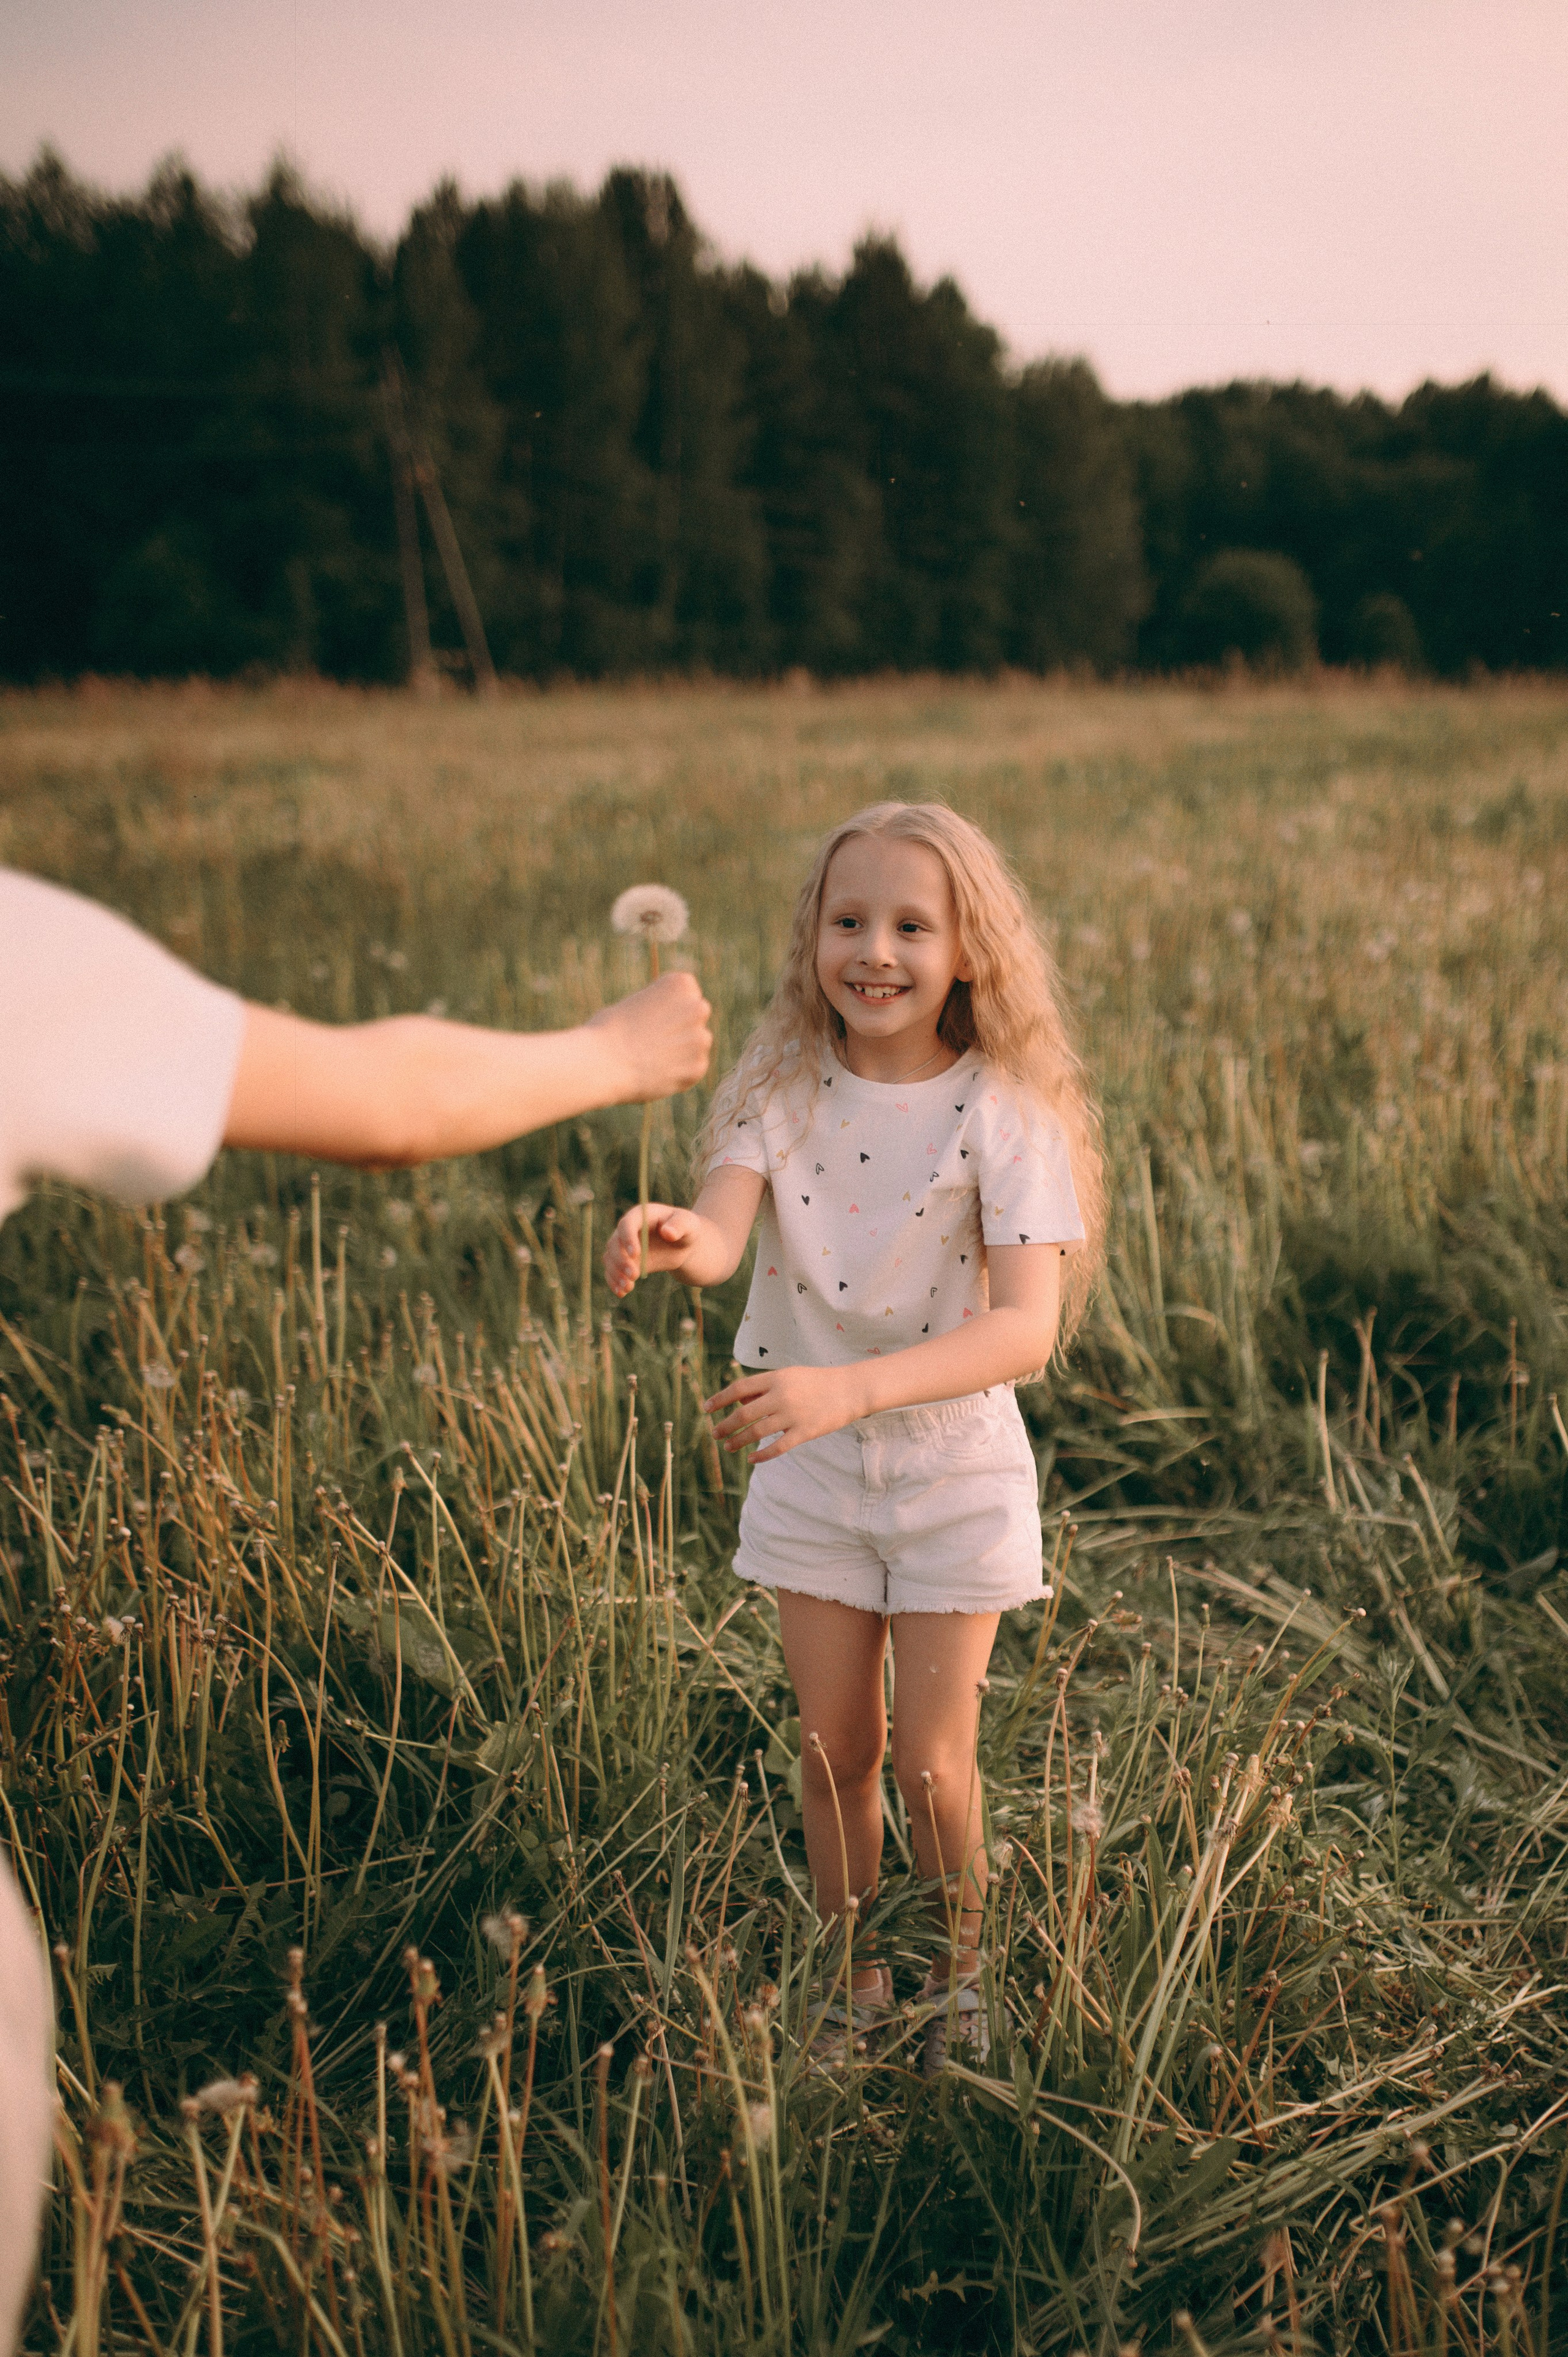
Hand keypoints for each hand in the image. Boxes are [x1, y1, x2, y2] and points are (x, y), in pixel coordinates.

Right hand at [583, 970, 711, 1103]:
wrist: (603, 1063)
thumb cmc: (608, 1030)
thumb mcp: (635, 1004)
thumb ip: (659, 1008)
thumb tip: (669, 1024)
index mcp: (682, 983)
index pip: (686, 994)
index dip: (668, 1007)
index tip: (650, 1017)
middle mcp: (697, 1007)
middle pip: (696, 1016)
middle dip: (681, 1027)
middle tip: (654, 1040)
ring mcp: (701, 1038)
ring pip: (697, 1043)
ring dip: (682, 1050)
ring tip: (652, 1058)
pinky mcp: (698, 1066)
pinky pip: (693, 1069)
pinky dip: (679, 1073)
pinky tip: (656, 1073)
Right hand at [604, 1203, 704, 1296]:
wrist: (681, 1244)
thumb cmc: (686, 1229)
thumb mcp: (689, 1224)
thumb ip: (680, 1225)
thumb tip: (668, 1233)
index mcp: (641, 1215)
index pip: (627, 1224)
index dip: (628, 1238)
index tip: (636, 1254)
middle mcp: (627, 1229)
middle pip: (615, 1243)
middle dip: (622, 1261)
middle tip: (635, 1276)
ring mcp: (622, 1245)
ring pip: (610, 1258)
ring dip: (616, 1273)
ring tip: (628, 1287)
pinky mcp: (623, 1261)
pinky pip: (612, 1270)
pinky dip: (614, 1281)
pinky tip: (622, 1292)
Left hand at [705, 1363, 865, 1462]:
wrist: (851, 1389)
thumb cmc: (817, 1381)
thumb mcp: (789, 1376)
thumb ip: (765, 1388)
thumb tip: (738, 1402)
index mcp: (776, 1378)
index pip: (739, 1388)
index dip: (720, 1399)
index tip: (706, 1408)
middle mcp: (781, 1396)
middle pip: (744, 1413)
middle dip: (725, 1425)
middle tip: (714, 1433)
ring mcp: (793, 1415)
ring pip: (757, 1432)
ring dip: (739, 1441)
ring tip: (728, 1447)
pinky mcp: (805, 1432)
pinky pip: (777, 1447)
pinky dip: (761, 1455)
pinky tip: (751, 1460)